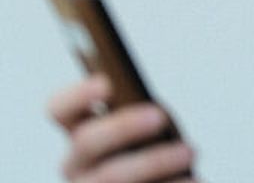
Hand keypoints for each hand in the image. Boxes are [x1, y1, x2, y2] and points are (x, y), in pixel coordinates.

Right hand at [47, 74, 198, 182]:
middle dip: (123, 126)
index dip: (77, 95)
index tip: (106, 82)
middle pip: (87, 141)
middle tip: (159, 116)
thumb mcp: (149, 127)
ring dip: (154, 161)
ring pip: (111, 176)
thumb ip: (143, 116)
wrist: (162, 182)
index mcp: (79, 132)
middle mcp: (75, 164)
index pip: (59, 109)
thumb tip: (155, 115)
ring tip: (190, 151)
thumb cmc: (156, 149)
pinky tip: (193, 179)